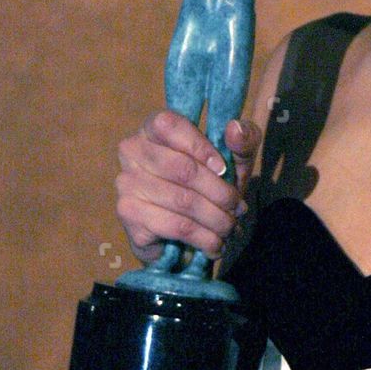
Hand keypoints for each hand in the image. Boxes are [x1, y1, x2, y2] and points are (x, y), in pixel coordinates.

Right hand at [116, 111, 261, 265]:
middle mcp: (132, 151)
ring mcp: (126, 183)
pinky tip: (215, 244)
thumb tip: (234, 130)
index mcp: (153, 128)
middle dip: (220, 193)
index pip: (171, 125)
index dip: (203, 148)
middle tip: (238, 208)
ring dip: (217, 219)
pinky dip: (205, 239)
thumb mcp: (235, 160)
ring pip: (183, 201)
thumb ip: (243, 140)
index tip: (224, 169)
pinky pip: (176, 226)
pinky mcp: (129, 215)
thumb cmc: (210, 186)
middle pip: (183, 169)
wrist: (186, 235)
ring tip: (231, 227)